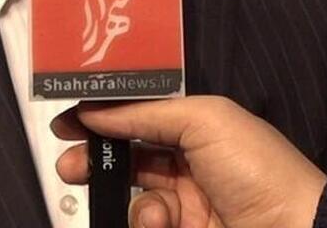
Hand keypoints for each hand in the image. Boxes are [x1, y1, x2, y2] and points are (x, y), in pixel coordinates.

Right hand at [53, 95, 326, 227]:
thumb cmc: (258, 168)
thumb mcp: (205, 120)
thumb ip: (146, 112)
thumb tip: (96, 110)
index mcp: (201, 127)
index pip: (142, 116)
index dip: (105, 117)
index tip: (67, 120)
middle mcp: (192, 164)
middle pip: (129, 158)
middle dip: (96, 160)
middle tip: (70, 164)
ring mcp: (188, 207)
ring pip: (136, 200)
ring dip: (136, 204)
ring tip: (156, 214)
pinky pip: (146, 226)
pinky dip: (148, 224)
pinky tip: (167, 225)